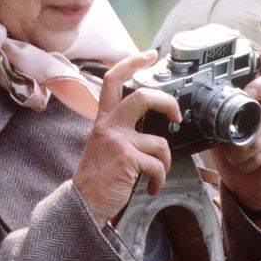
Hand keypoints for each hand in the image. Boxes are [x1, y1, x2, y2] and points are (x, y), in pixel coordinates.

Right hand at [73, 50, 181, 227]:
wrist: (82, 206)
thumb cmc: (98, 180)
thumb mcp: (105, 147)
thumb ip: (122, 133)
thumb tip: (153, 127)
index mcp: (103, 120)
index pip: (113, 80)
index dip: (132, 62)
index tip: (149, 54)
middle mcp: (108, 126)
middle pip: (143, 97)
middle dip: (168, 103)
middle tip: (177, 116)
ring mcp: (117, 141)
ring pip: (160, 143)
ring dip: (164, 164)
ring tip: (154, 176)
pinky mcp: (126, 159)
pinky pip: (158, 165)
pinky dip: (159, 180)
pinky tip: (150, 188)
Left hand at [209, 74, 260, 211]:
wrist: (247, 186)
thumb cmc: (235, 157)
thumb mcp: (221, 137)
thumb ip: (219, 123)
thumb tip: (203, 115)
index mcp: (258, 106)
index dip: (259, 87)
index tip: (247, 95)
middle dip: (241, 136)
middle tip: (230, 147)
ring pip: (260, 137)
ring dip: (241, 153)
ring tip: (236, 159)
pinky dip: (250, 163)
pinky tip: (248, 165)